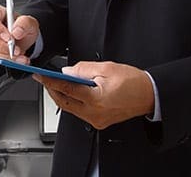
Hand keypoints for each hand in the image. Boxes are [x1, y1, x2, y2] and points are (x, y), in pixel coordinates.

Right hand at [0, 4, 39, 63]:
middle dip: (2, 46)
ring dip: (5, 56)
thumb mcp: (29, 22)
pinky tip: (16, 60)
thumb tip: (16, 31)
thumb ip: (25, 23)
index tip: (10, 38)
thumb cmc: (22, 27)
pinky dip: (6, 60)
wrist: (22, 38)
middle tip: (16, 51)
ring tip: (20, 57)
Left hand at [33, 61, 154, 129]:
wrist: (150, 95)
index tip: (40, 75)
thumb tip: (67, 71)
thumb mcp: (106, 68)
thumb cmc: (133, 82)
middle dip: (52, 90)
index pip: (66, 89)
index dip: (50, 81)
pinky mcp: (99, 122)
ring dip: (61, 96)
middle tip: (44, 79)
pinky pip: (79, 112)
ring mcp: (96, 120)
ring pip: (70, 108)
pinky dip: (72, 101)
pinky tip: (69, 92)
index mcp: (96, 99)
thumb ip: (83, 69)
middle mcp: (94, 113)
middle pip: (64, 102)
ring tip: (54, 84)